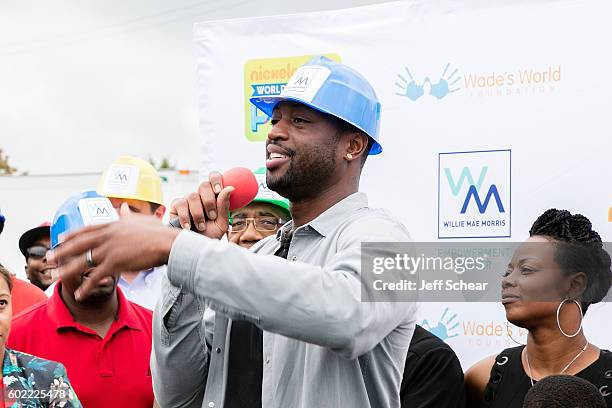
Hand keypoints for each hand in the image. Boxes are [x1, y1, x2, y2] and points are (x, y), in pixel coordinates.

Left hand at [47, 203, 179, 299]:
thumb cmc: (160, 232)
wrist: (168, 243)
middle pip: (79, 244)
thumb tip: (124, 208)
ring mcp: (110, 248)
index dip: (72, 234)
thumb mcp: (142, 219)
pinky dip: (86, 287)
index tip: (61, 238)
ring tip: (56, 277)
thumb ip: (129, 215)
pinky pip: (95, 277)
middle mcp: (108, 235)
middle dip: (62, 251)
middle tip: (49, 257)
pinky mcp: (115, 262)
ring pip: (82, 261)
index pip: (87, 229)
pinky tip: (79, 295)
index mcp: (113, 224)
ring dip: (67, 270)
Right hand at [170, 170, 233, 239]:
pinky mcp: (176, 206)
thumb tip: (230, 187)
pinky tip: (188, 227)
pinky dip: (185, 216)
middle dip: (209, 201)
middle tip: (212, 216)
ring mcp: (188, 200)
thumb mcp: (221, 223)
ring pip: (193, 196)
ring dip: (198, 213)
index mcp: (213, 196)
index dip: (216, 179)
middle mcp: (200, 196)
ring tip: (201, 226)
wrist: (193, 248)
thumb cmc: (209, 235)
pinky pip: (181, 204)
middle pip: (203, 185)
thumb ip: (224, 206)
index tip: (218, 190)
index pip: (214, 177)